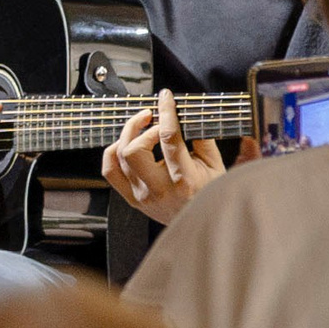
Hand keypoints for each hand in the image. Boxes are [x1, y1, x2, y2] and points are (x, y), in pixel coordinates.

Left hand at [100, 90, 228, 223]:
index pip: (169, 138)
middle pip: (134, 149)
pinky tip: (126, 143)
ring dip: (129, 134)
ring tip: (141, 126)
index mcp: (184, 180)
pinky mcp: (131, 199)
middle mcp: (159, 189)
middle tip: (152, 116)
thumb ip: (206, 140)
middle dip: (141, 125)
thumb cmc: (211, 196)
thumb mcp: (218, 167)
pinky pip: (110, 171)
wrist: (203, 229)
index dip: (166, 112)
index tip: (166, 98)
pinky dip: (113, 152)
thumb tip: (194, 115)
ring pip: (120, 157)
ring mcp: (142, 196)